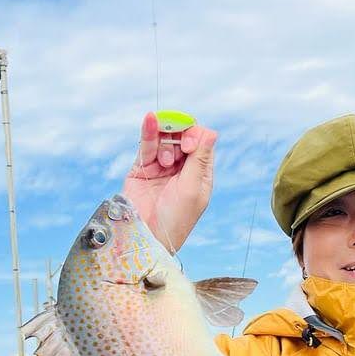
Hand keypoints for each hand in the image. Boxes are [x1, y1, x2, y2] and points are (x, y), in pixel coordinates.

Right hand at [121, 112, 216, 252]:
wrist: (147, 236)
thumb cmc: (175, 220)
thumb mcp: (192, 189)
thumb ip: (200, 159)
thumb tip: (212, 132)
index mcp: (200, 174)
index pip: (201, 141)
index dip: (195, 136)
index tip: (188, 147)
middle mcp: (182, 168)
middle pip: (182, 136)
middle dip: (180, 135)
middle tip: (179, 146)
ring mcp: (161, 167)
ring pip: (164, 138)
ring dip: (165, 143)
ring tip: (164, 160)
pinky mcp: (142, 168)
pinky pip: (146, 145)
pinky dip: (149, 131)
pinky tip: (151, 118)